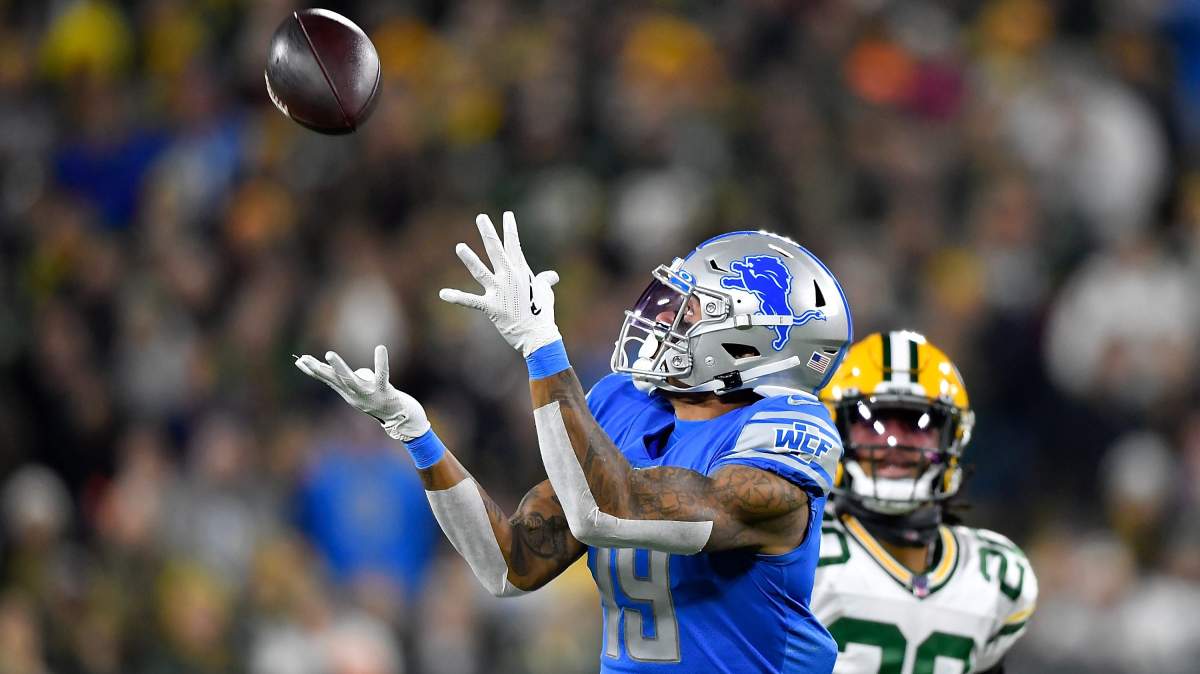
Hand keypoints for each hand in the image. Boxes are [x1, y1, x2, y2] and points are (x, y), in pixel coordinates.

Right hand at [295, 345, 429, 440]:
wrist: (401, 418)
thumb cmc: (379, 401)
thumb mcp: (359, 391)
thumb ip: (347, 379)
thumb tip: (332, 367)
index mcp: (348, 393)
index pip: (328, 379)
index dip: (313, 370)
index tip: (298, 360)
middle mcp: (355, 395)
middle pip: (334, 380)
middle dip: (318, 370)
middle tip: (304, 358)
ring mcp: (369, 394)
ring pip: (351, 380)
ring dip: (339, 367)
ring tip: (328, 354)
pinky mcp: (385, 391)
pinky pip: (382, 375)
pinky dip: (381, 362)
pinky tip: (380, 348)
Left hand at [439, 211, 561, 356]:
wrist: (539, 335)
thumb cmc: (543, 314)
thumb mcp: (545, 293)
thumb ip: (545, 281)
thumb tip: (552, 276)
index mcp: (521, 272)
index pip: (515, 246)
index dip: (510, 229)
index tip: (507, 215)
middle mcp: (509, 278)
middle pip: (497, 250)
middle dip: (488, 233)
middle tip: (480, 217)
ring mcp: (499, 291)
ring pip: (481, 271)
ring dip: (470, 259)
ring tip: (459, 247)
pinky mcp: (491, 307)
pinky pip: (471, 301)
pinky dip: (457, 297)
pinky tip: (443, 294)